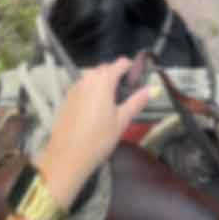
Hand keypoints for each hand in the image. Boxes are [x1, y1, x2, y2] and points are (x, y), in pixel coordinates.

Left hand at [35, 58, 149, 209]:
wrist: (67, 156)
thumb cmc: (98, 138)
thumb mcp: (122, 121)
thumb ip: (137, 102)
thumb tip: (152, 89)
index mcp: (103, 81)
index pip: (119, 63)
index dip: (129, 67)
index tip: (137, 76)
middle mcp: (87, 79)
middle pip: (104, 68)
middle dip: (115, 73)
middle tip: (126, 90)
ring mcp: (75, 87)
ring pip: (92, 77)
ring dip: (102, 81)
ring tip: (111, 100)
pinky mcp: (67, 98)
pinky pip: (82, 86)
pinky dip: (91, 90)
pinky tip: (94, 108)